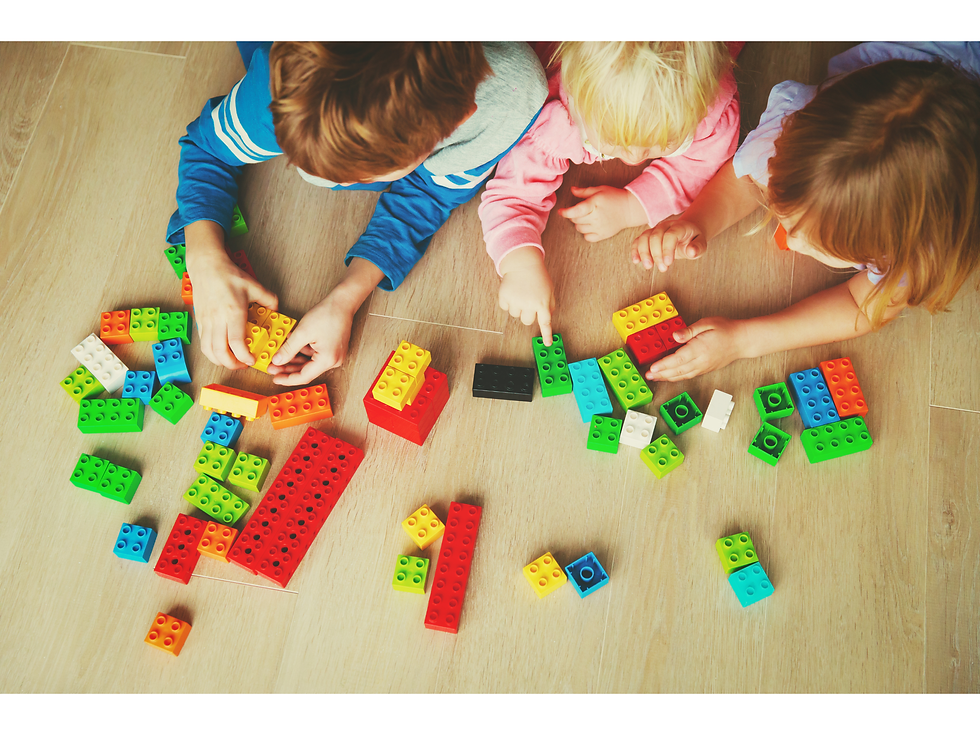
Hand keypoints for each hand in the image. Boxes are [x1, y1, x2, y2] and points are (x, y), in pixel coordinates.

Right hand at [188, 249, 278, 370]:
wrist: (206, 266)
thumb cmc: (227, 275)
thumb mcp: (253, 286)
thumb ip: (268, 299)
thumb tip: (276, 309)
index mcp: (232, 312)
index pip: (236, 342)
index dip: (244, 356)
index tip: (252, 360)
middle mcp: (217, 320)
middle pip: (220, 352)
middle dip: (232, 364)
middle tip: (243, 364)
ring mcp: (206, 322)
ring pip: (208, 351)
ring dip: (220, 361)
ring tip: (233, 360)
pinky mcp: (200, 321)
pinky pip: (202, 343)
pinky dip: (211, 352)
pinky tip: (221, 351)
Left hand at [266, 290, 356, 385]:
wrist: (342, 303)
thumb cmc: (328, 314)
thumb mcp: (302, 333)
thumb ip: (288, 349)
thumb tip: (277, 361)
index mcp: (327, 360)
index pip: (304, 376)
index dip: (287, 379)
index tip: (275, 378)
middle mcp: (333, 361)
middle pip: (307, 370)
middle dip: (288, 368)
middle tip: (273, 367)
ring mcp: (334, 355)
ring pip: (310, 363)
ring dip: (294, 360)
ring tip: (279, 356)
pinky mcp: (333, 349)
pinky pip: (315, 355)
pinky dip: (302, 352)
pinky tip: (291, 346)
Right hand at [497, 246, 554, 344]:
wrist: (523, 263)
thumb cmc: (537, 277)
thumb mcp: (549, 290)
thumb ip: (550, 305)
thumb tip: (547, 319)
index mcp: (542, 302)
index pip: (545, 322)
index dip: (546, 334)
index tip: (547, 343)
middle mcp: (529, 303)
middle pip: (526, 321)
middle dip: (527, 314)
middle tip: (528, 301)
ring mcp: (516, 301)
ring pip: (515, 315)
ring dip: (517, 307)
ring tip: (520, 293)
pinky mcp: (504, 297)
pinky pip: (505, 307)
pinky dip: (507, 302)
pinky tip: (512, 291)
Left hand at [557, 186, 646, 241]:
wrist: (629, 209)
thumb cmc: (614, 197)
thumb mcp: (599, 190)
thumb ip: (584, 191)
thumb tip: (572, 190)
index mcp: (594, 204)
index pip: (575, 211)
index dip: (565, 212)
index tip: (561, 211)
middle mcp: (596, 217)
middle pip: (576, 220)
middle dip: (573, 215)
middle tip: (577, 211)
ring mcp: (599, 228)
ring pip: (579, 229)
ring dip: (578, 223)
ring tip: (585, 217)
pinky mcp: (602, 235)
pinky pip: (587, 237)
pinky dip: (585, 232)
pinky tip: (590, 226)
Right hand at [631, 217, 705, 271]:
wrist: (687, 234)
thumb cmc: (693, 241)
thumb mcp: (701, 244)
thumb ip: (698, 248)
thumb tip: (691, 252)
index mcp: (679, 226)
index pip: (671, 235)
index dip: (667, 249)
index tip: (668, 263)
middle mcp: (665, 226)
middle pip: (655, 236)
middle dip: (657, 254)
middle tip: (663, 269)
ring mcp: (655, 230)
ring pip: (644, 237)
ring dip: (644, 253)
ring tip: (648, 267)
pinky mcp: (648, 236)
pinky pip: (638, 240)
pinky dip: (635, 250)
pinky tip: (636, 261)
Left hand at [645, 317, 747, 380]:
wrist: (742, 341)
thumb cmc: (726, 329)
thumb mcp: (707, 323)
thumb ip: (689, 331)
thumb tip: (675, 336)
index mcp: (700, 349)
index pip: (679, 359)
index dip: (664, 364)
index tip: (653, 367)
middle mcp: (701, 361)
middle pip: (678, 370)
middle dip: (661, 374)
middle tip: (648, 375)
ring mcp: (704, 367)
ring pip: (682, 375)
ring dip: (667, 378)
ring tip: (655, 377)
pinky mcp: (705, 369)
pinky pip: (688, 375)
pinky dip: (677, 377)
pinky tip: (669, 376)